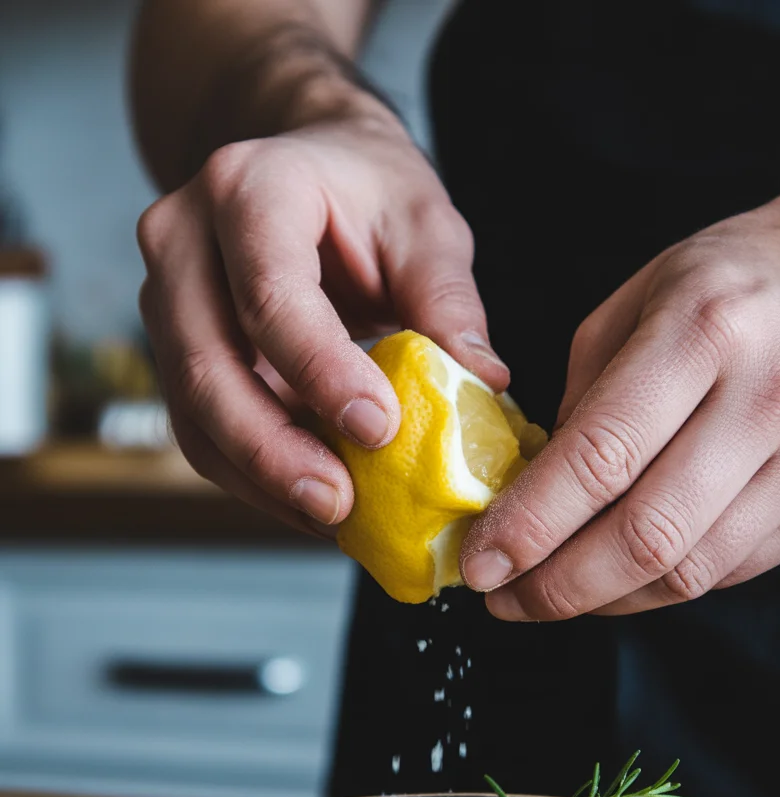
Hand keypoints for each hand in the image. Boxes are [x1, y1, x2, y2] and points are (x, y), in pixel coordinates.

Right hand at [137, 115, 506, 534]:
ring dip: (260, 476)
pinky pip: (199, 429)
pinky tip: (308, 501)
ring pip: (193, 410)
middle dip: (273, 448)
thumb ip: (447, 299)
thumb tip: (482, 383)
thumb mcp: (424, 223)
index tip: (380, 429)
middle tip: (339, 502)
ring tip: (330, 516)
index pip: (271, 294)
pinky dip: (252, 475)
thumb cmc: (367, 190)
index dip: (321, 371)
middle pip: (207, 364)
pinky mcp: (174, 351)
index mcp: (248, 190)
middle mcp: (183, 242)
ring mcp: (166, 299)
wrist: (304, 166)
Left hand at [460, 162, 779, 617]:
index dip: (529, 524)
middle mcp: (771, 396)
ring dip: (604, 599)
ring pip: (688, 573)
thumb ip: (577, 405)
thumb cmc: (721, 292)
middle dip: (558, 586)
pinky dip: (659, 584)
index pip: (602, 455)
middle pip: (648, 534)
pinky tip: (621, 571)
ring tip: (551, 592)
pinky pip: (726, 573)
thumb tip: (525, 504)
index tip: (479, 564)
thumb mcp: (628, 309)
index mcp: (705, 329)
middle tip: (504, 599)